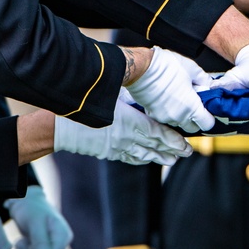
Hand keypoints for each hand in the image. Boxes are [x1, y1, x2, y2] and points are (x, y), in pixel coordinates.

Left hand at [4, 185, 72, 248]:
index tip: (28, 242)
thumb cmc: (31, 209)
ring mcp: (54, 247)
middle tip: (21, 241)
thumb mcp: (34, 222)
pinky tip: (22, 244)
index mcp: (63, 235)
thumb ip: (40, 242)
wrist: (25, 202)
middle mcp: (62, 243)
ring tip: (20, 241)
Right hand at [55, 89, 191, 165]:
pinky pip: (129, 158)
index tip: (186, 143)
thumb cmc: (85, 104)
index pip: (157, 133)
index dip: (173, 140)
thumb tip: (145, 88)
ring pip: (144, 155)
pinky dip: (142, 159)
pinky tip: (148, 159)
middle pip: (154, 147)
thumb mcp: (112, 95)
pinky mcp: (108, 153)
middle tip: (187, 152)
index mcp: (129, 122)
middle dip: (172, 150)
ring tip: (173, 159)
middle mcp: (126, 138)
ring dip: (160, 157)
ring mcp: (117, 148)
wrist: (60, 126)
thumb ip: (130, 96)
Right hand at [124, 47, 214, 132]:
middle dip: (195, 119)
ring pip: (178, 124)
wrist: (140, 67)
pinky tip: (167, 101)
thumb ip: (204, 80)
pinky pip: (165, 120)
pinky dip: (168, 114)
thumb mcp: (192, 68)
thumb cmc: (166, 66)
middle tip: (193, 104)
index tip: (207, 109)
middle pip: (193, 128)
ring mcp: (164, 118)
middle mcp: (178, 116)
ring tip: (178, 100)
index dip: (209, 117)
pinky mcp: (152, 115)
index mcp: (191, 107)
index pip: (207, 124)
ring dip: (181, 117)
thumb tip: (208, 86)